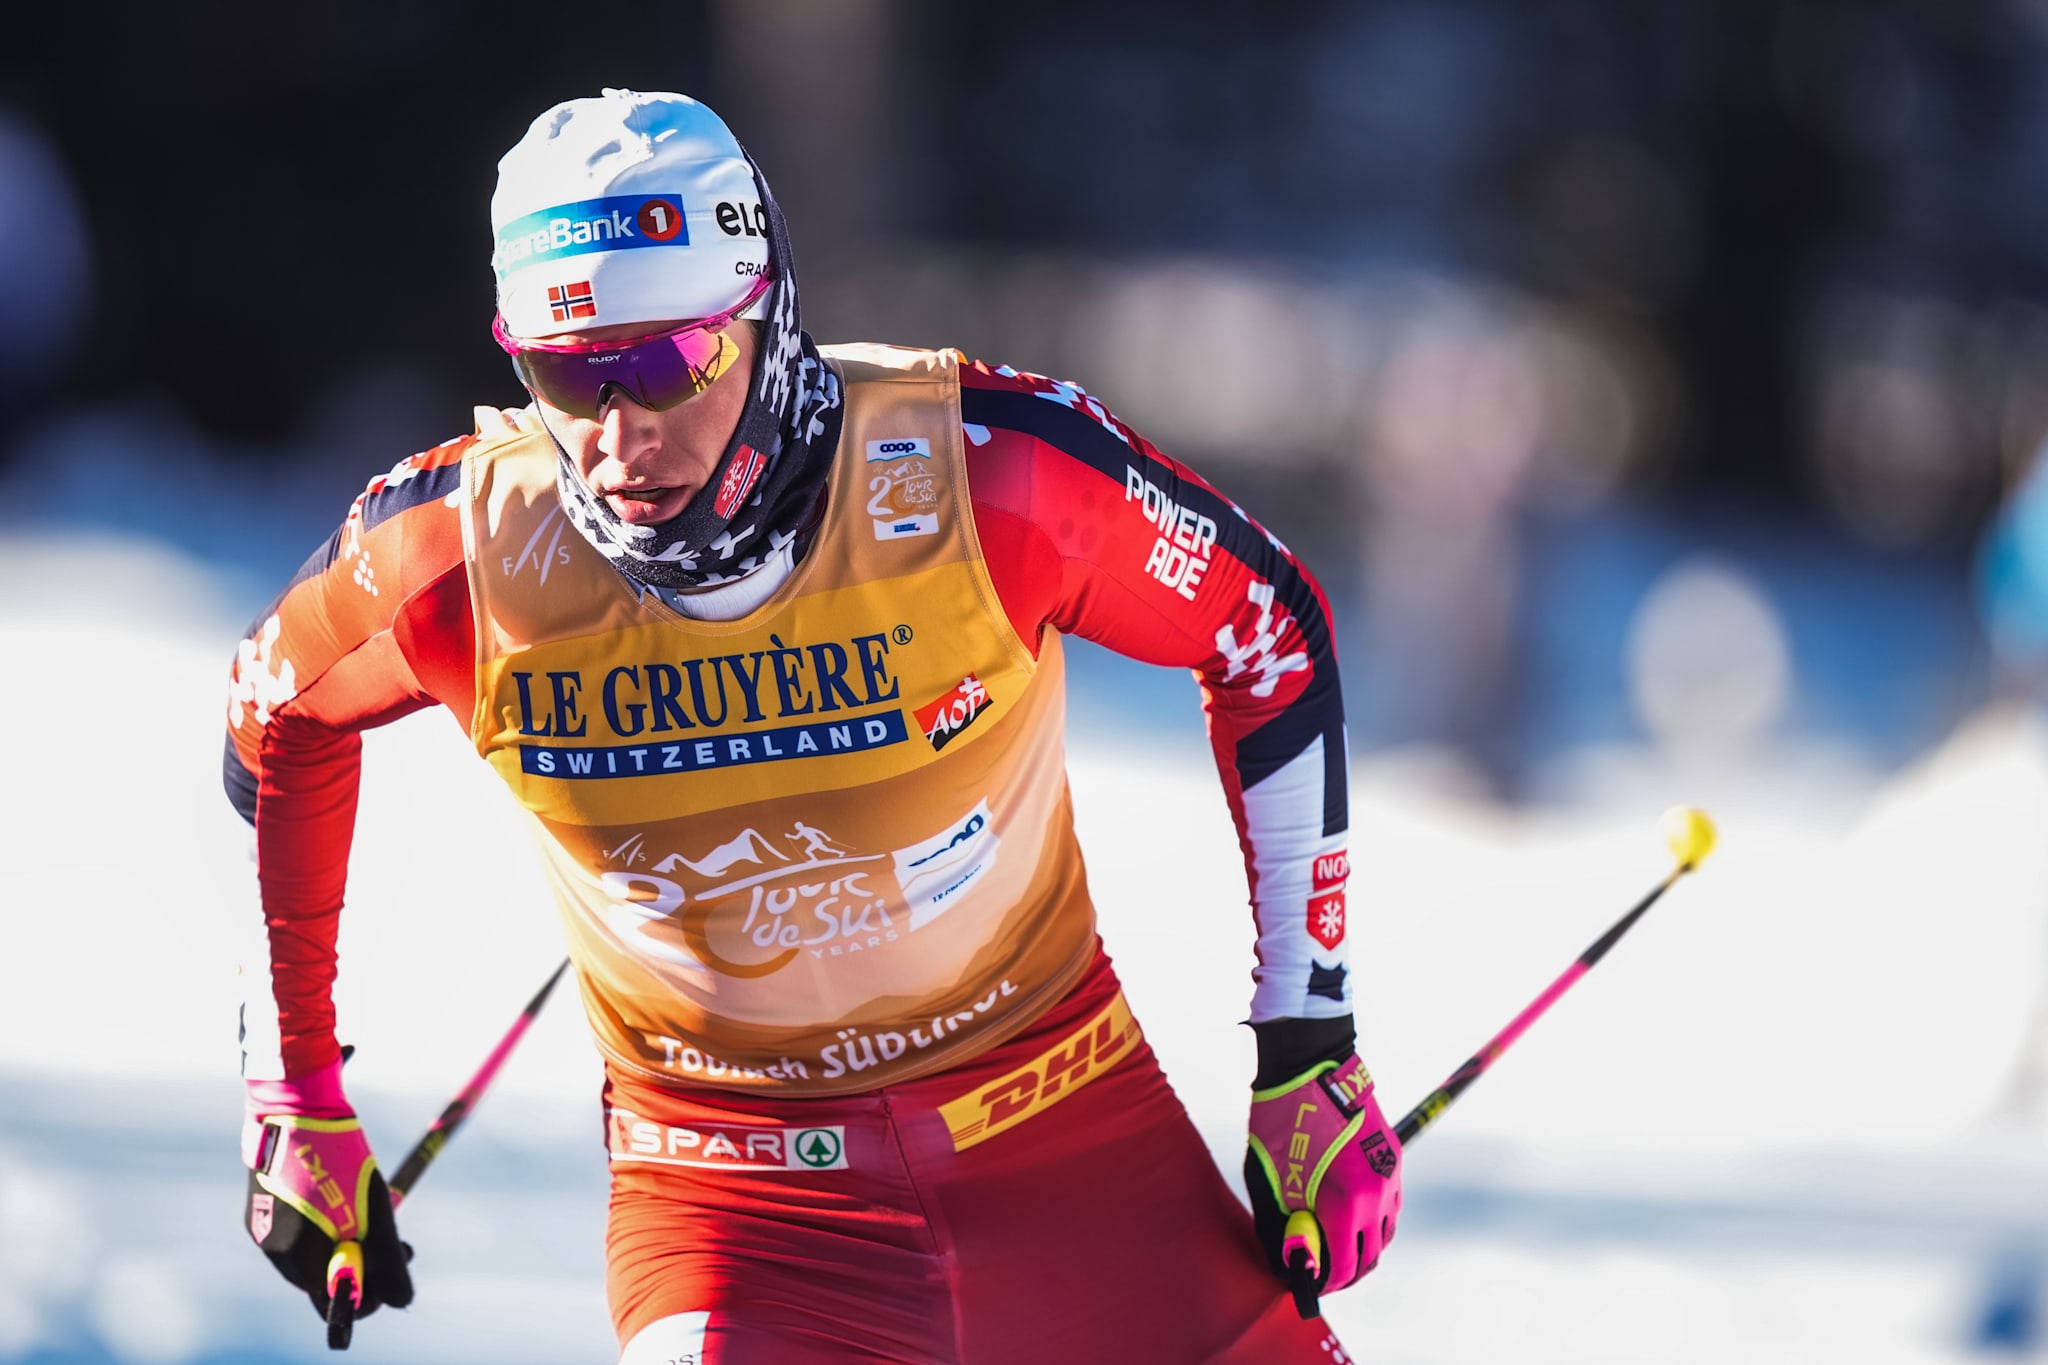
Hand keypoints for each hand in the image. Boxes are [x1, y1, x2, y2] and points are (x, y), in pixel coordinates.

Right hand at [243, 1066, 413, 1321]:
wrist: (295, 1100)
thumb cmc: (338, 1154)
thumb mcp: (374, 1210)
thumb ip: (385, 1258)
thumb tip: (400, 1302)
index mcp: (293, 1255)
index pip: (328, 1301)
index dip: (366, 1296)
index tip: (396, 1272)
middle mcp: (272, 1246)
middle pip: (324, 1276)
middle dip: (366, 1264)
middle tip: (404, 1246)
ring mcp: (265, 1224)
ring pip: (317, 1250)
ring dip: (352, 1241)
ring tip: (382, 1215)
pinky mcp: (266, 1203)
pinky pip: (304, 1227)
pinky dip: (332, 1221)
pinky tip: (351, 1196)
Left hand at [1244, 1052, 1400, 1314]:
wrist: (1313, 1065)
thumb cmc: (1282, 1120)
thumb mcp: (1271, 1180)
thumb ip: (1285, 1227)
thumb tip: (1293, 1263)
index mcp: (1346, 1204)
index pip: (1341, 1268)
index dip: (1321, 1283)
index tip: (1304, 1284)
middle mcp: (1377, 1196)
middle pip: (1369, 1259)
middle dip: (1343, 1272)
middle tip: (1317, 1270)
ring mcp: (1390, 1177)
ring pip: (1384, 1236)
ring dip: (1361, 1249)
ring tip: (1332, 1247)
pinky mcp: (1393, 1160)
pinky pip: (1390, 1208)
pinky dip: (1372, 1223)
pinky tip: (1349, 1219)